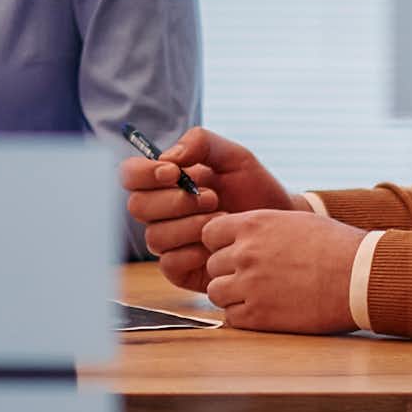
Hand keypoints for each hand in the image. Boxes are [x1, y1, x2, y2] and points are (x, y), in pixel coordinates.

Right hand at [120, 128, 303, 295]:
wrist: (281, 222)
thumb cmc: (255, 188)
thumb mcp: (234, 157)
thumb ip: (201, 142)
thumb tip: (167, 158)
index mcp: (164, 182)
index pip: (130, 174)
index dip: (144, 173)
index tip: (174, 172)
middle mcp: (160, 212)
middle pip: (137, 207)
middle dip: (175, 201)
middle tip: (212, 197)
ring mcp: (168, 242)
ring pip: (154, 237)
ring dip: (191, 226)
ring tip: (222, 219)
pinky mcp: (180, 269)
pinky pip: (169, 263)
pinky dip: (194, 253)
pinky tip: (216, 246)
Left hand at [198, 209, 365, 334]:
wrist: (363, 277)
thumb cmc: (338, 247)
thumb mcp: (294, 221)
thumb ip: (262, 228)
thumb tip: (243, 234)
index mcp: (253, 225)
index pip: (209, 234)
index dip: (221, 245)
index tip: (237, 253)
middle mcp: (245, 253)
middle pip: (211, 265)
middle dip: (228, 272)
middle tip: (254, 278)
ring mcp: (249, 284)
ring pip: (215, 292)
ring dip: (232, 295)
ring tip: (258, 296)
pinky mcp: (259, 315)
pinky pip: (231, 317)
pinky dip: (243, 317)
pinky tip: (266, 312)